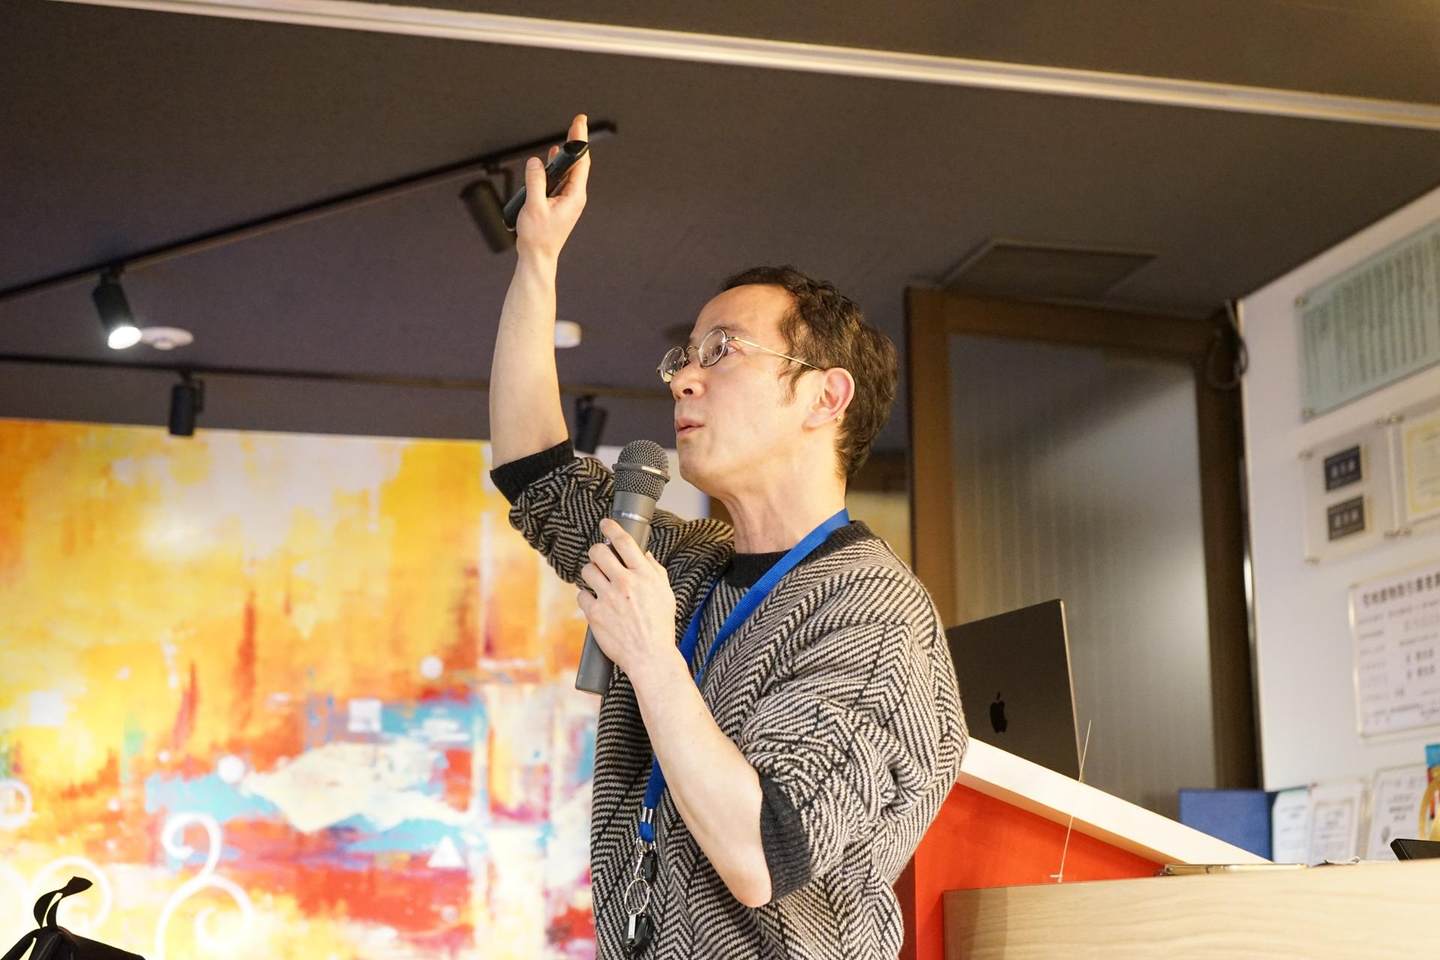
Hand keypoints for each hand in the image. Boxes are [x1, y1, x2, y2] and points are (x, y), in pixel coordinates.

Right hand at [514, 113, 590, 261]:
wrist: (538, 255)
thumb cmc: (539, 237)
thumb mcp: (534, 206)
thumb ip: (535, 182)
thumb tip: (536, 163)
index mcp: (574, 196)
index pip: (580, 161)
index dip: (580, 140)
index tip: (580, 124)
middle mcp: (574, 196)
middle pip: (577, 164)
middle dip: (576, 142)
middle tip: (577, 124)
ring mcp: (568, 200)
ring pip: (569, 172)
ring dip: (566, 155)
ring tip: (568, 137)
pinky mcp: (560, 203)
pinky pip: (561, 181)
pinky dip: (557, 168)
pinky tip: (552, 160)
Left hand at [577, 519, 679, 683]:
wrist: (649, 656)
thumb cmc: (660, 626)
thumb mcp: (665, 594)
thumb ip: (655, 571)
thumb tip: (644, 554)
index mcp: (644, 576)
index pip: (625, 542)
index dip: (612, 528)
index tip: (605, 523)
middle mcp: (625, 583)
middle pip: (599, 552)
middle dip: (596, 551)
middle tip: (599, 557)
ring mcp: (609, 598)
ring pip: (587, 571)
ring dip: (590, 573)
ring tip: (598, 581)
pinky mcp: (595, 614)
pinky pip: (581, 595)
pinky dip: (586, 597)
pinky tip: (595, 603)